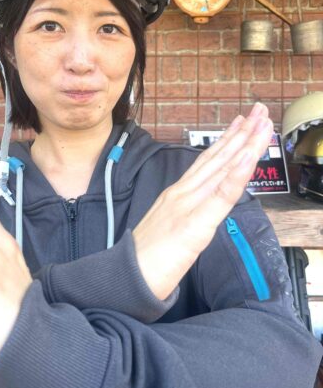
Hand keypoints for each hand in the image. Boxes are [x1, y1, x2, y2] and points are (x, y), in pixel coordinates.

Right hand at [133, 102, 273, 299]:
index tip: (242, 122)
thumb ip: (184, 213)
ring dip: (244, 144)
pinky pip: (220, 196)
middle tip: (259, 110)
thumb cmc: (147, 257)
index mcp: (177, 194)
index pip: (207, 162)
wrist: (127, 276)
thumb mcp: (169, 228)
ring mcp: (187, 205)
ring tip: (260, 124)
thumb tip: (198, 209)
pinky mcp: (195, 224)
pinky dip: (236, 175)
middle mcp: (182, 192)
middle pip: (217, 158)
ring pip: (222, 169)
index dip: (226, 141)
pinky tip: (247, 157)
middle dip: (241, 133)